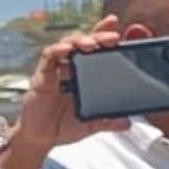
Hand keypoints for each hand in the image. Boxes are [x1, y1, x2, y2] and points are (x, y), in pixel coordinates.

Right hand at [9, 15, 130, 154]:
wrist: (40, 138)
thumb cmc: (63, 126)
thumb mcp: (90, 125)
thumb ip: (108, 122)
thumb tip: (127, 123)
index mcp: (85, 74)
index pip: (96, 50)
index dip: (106, 36)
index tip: (118, 29)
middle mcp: (71, 67)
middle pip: (85, 42)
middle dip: (99, 35)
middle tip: (113, 37)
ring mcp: (56, 69)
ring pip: (68, 44)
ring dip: (81, 40)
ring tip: (93, 43)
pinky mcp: (42, 75)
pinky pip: (49, 56)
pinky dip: (58, 50)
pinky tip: (68, 49)